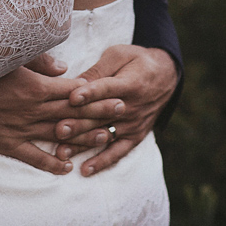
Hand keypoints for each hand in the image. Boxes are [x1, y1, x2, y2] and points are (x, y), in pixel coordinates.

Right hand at [0, 53, 113, 175]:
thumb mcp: (8, 56)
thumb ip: (39, 62)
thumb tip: (65, 69)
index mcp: (34, 86)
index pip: (72, 91)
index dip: (95, 93)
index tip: (117, 93)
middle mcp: (31, 110)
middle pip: (72, 113)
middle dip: (99, 113)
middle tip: (123, 112)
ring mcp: (19, 129)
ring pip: (58, 135)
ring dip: (82, 137)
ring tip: (105, 138)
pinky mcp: (6, 144)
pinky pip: (32, 156)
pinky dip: (50, 162)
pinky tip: (65, 167)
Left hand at [52, 45, 178, 176]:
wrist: (166, 76)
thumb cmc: (136, 61)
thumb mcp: (119, 55)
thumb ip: (98, 70)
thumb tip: (75, 82)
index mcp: (128, 83)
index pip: (106, 89)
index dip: (89, 93)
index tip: (72, 98)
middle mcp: (131, 107)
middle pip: (101, 116)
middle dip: (79, 123)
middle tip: (58, 130)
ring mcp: (133, 124)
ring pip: (104, 135)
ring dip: (83, 144)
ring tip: (62, 151)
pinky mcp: (135, 136)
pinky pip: (118, 152)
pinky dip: (102, 162)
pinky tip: (85, 170)